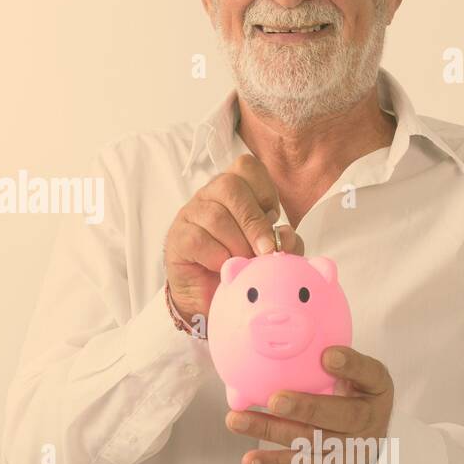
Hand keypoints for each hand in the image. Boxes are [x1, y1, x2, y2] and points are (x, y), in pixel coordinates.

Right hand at [163, 153, 303, 324]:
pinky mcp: (178, 238)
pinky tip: (223, 267)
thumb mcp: (271, 252)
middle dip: (254, 221)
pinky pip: (198, 239)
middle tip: (265, 250)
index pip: (246, 167)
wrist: (210, 296)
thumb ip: (285, 242)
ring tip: (243, 263)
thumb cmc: (240, 265)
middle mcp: (209, 196)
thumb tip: (283, 235)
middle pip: (230, 186)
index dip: (265, 190)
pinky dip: (217, 256)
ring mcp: (190, 215)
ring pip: (216, 215)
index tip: (273, 218)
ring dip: (237, 244)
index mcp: (233, 190)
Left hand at [223, 346, 394, 463]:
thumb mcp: (356, 373)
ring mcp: (348, 448)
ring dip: (271, 430)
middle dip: (306, 408)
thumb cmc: (354, 396)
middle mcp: (366, 420)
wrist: (369, 445)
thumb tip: (285, 328)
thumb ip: (332, 355)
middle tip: (276, 400)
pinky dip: (273, 462)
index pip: (369, 373)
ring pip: (310, 440)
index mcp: (376, 388)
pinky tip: (250, 460)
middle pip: (339, 415)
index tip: (328, 356)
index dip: (350, 365)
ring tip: (237, 421)